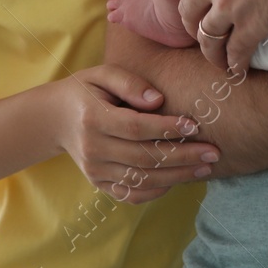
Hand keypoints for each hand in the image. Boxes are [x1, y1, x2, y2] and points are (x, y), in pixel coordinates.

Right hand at [49, 64, 220, 203]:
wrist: (55, 119)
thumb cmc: (85, 91)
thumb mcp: (102, 74)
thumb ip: (130, 82)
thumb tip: (158, 100)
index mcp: (93, 118)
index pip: (136, 127)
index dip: (167, 128)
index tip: (195, 125)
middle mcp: (93, 148)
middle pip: (143, 157)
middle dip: (182, 156)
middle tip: (213, 152)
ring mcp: (95, 170)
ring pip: (141, 179)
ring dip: (178, 176)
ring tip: (205, 167)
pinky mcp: (99, 184)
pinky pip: (131, 194)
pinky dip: (157, 190)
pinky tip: (179, 179)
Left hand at [164, 0, 267, 72]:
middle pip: (186, 8)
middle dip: (190, 22)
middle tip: (198, 28)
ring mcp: (229, 6)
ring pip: (206, 36)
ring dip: (209, 50)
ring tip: (216, 58)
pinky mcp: (252, 26)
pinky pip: (235, 51)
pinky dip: (235, 63)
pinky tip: (238, 69)